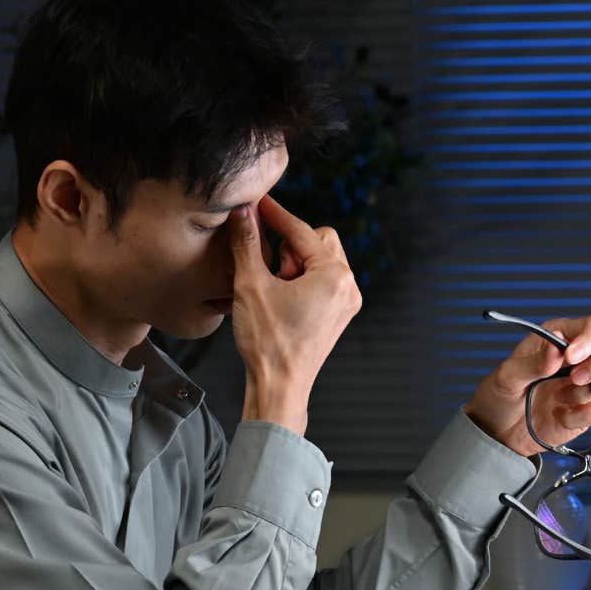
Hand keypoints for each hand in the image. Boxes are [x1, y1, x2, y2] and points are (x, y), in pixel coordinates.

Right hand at [228, 195, 361, 434]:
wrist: (279, 387)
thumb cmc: (268, 342)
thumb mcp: (251, 286)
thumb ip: (247, 243)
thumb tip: (242, 212)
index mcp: (334, 276)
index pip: (302, 232)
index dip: (276, 215)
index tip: (258, 201)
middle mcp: (348, 286)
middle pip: (319, 241)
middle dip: (290, 247)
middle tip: (268, 270)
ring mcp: (346, 303)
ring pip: (321, 261)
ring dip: (295, 264)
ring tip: (274, 289)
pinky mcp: (338, 315)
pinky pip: (323, 282)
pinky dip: (301, 280)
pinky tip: (280, 297)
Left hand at [464, 316, 590, 457]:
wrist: (498, 432)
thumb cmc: (500, 394)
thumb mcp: (507, 376)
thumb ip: (532, 363)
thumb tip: (557, 350)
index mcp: (562, 337)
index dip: (590, 338)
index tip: (570, 357)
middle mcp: (581, 357)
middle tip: (576, 378)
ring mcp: (587, 383)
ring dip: (587, 391)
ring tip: (558, 398)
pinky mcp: (588, 410)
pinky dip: (576, 416)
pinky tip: (556, 416)